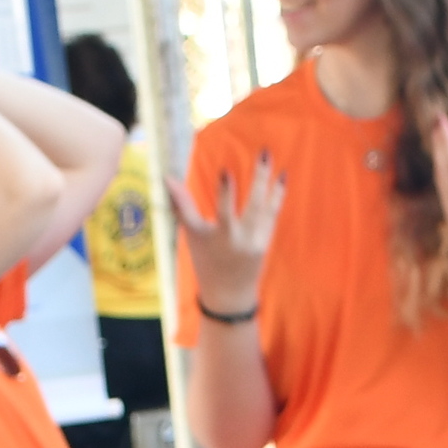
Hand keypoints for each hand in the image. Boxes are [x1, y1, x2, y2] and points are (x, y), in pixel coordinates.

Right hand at [173, 153, 284, 314]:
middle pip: (254, 205)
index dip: (225, 193)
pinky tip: (281, 178)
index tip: (226, 172)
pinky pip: (273, 215)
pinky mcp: (266, 241)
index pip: (224, 213)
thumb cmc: (205, 260)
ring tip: (274, 160)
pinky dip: (277, 196)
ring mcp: (257, 241)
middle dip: (260, 178)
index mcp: (222, 238)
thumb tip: (167, 177)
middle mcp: (243, 239)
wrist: (229, 294)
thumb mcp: (192, 234)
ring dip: (272, 183)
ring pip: (268, 208)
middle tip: (265, 153)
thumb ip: (182, 205)